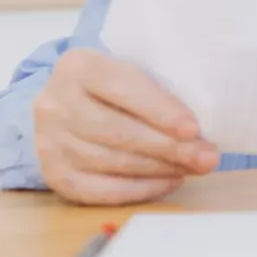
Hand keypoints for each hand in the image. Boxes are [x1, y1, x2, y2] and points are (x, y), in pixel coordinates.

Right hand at [33, 49, 219, 204]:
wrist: (69, 104)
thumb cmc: (116, 86)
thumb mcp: (131, 71)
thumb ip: (158, 88)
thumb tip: (201, 129)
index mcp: (78, 66)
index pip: (121, 87)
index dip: (159, 109)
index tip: (194, 128)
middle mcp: (54, 103)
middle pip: (117, 131)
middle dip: (168, 147)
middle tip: (207, 156)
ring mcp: (49, 141)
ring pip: (110, 162)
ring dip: (159, 169)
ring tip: (193, 168)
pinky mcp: (54, 174)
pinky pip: (99, 190)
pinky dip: (139, 189)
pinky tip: (168, 182)